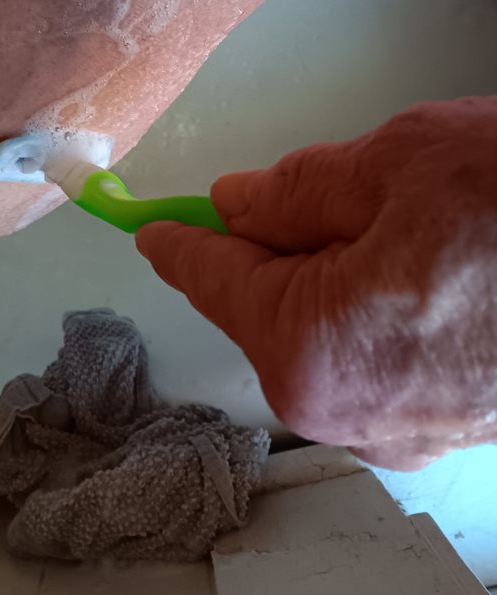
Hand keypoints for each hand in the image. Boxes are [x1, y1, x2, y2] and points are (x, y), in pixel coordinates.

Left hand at [136, 98, 496, 468]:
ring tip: (398, 224)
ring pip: (322, 331)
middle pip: (266, 309)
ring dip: (331, 274)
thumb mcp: (389, 167)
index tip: (148, 226)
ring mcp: (401, 428)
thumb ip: (292, 193)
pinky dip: (372, 307)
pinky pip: (374, 355)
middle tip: (312, 192)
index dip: (178, 238)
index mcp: (308, 349)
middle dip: (274, 247)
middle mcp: (345, 410)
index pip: (211, 278)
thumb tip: (232, 203)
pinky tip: (420, 266)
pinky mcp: (446, 423)